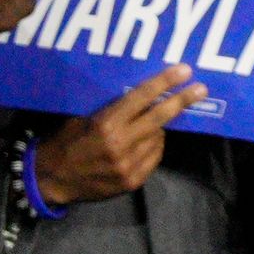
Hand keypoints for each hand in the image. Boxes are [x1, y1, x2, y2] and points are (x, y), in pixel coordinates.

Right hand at [32, 66, 203, 204]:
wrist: (53, 179)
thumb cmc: (66, 141)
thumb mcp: (83, 118)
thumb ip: (112, 110)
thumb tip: (142, 96)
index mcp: (105, 125)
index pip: (141, 98)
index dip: (164, 83)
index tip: (184, 71)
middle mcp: (120, 145)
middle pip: (159, 118)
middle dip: (182, 101)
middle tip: (201, 89)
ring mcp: (128, 165)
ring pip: (159, 138)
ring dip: (159, 128)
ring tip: (151, 123)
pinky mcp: (132, 181)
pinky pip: (154, 157)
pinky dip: (154, 146)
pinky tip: (146, 142)